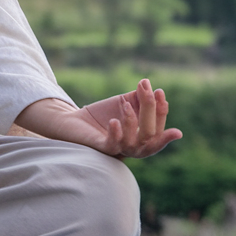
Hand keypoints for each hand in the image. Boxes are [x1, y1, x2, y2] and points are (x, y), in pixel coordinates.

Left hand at [16, 79, 181, 158]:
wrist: (74, 120)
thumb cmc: (102, 114)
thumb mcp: (123, 103)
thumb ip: (137, 98)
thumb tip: (148, 85)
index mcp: (141, 138)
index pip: (157, 128)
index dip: (161, 111)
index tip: (160, 91)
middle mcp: (133, 148)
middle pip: (149, 135)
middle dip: (151, 111)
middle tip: (147, 91)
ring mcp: (118, 150)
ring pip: (133, 144)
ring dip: (132, 122)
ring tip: (126, 104)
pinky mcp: (100, 148)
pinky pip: (111, 146)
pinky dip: (115, 134)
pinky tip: (114, 121)